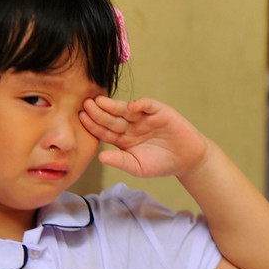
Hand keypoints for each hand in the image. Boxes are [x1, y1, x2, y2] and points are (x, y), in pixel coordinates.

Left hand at [80, 96, 207, 178]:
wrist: (186, 160)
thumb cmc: (161, 164)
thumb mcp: (138, 167)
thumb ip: (120, 161)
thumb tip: (100, 157)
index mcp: (123, 139)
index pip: (104, 131)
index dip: (93, 125)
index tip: (81, 118)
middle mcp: (131, 125)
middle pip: (112, 118)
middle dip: (99, 112)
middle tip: (85, 105)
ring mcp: (144, 118)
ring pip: (125, 110)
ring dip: (113, 105)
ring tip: (100, 101)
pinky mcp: (159, 112)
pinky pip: (148, 105)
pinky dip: (140, 104)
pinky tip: (131, 106)